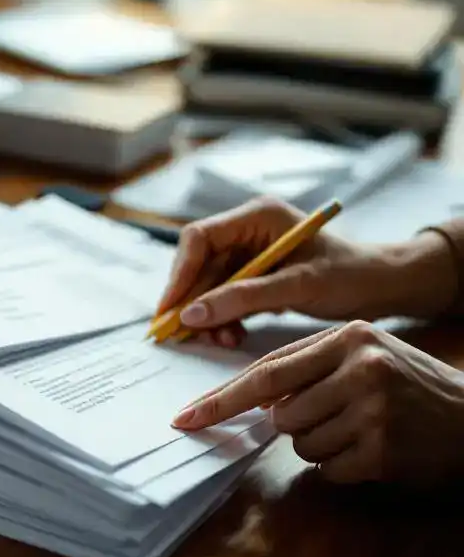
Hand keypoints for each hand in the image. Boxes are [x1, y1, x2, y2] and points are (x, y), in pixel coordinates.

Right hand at [155, 197, 457, 346]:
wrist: (384, 287)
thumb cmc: (350, 276)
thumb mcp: (298, 286)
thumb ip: (243, 298)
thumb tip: (192, 314)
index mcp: (257, 215)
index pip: (199, 238)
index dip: (179, 274)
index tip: (171, 310)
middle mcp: (247, 230)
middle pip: (198, 264)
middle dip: (193, 301)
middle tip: (186, 336)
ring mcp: (249, 253)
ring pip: (207, 285)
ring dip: (208, 315)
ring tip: (221, 340)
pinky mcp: (254, 275)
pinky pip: (223, 297)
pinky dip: (222, 319)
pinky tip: (232, 335)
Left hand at [172, 321, 463, 485]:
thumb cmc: (408, 385)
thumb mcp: (363, 355)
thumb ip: (307, 368)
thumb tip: (252, 402)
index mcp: (347, 338)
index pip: (264, 373)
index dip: (220, 399)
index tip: (184, 418)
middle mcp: (360, 367)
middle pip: (280, 413)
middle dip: (294, 423)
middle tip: (335, 415)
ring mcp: (372, 410)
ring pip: (300, 443)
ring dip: (321, 445)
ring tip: (362, 429)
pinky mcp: (383, 449)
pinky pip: (328, 470)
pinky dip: (343, 467)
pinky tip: (375, 450)